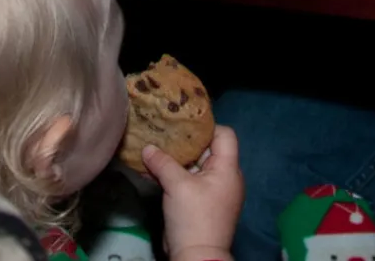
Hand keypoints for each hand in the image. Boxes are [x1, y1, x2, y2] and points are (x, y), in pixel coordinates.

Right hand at [143, 126, 240, 260]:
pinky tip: (156, 171)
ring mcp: (214, 191)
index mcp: (228, 169)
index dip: (206, 127)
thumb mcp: (177, 186)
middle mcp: (225, 178)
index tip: (182, 126)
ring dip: (178, 160)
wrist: (196, 257)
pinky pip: (190, 182)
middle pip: (208, 149)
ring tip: (156, 150)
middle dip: (186, 142)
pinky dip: (176, 175)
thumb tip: (146, 147)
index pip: (224, 135)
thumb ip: (162, 162)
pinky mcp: (202, 203)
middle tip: (165, 134)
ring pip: (196, 166)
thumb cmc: (194, 216)